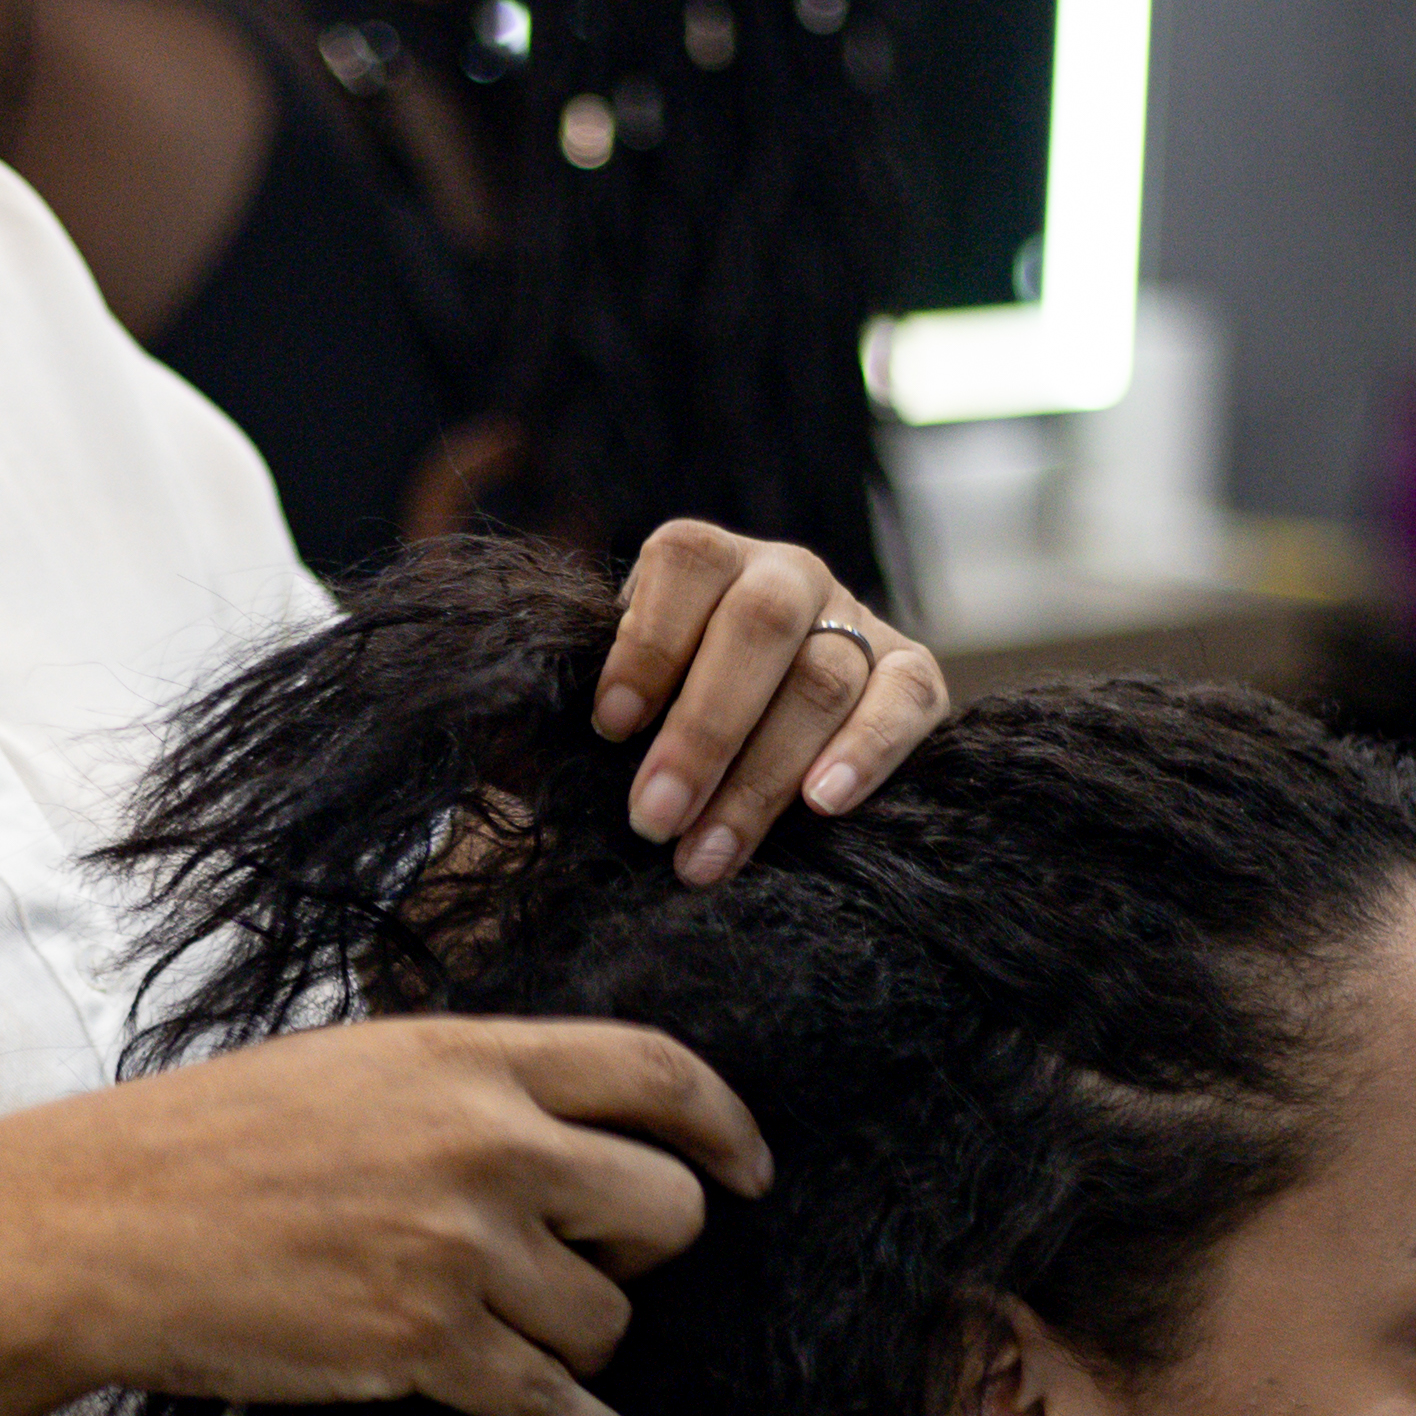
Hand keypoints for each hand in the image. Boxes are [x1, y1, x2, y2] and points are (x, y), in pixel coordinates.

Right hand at [18, 1009, 769, 1415]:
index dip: (725, 1128)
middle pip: (666, 1205)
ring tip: (516, 1334)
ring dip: (582, 1338)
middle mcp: (485, 1145)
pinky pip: (557, 1408)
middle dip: (651, 1245)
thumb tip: (567, 1123)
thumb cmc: (209, 1141)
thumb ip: (470, 1083)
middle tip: (601, 1260)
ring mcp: (458, 1249)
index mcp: (470, 1057)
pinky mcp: (424, 1349)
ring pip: (610, 1318)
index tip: (749, 1170)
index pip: (657, 1073)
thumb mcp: (357, 1065)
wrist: (99, 1224)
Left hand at [587, 526, 946, 885]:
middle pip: (760, 626)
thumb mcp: (605, 712)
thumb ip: (562, 718)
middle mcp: (784, 575)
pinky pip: (905, 702)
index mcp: (704, 561)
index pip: (685, 564)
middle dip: (703, 731)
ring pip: (824, 677)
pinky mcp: (911, 675)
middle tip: (654, 818)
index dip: (649, 640)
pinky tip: (822, 805)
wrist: (748, 750)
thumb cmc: (656, 728)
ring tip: (709, 853)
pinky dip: (866, 752)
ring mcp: (855, 620)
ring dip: (763, 775)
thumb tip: (504, 746)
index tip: (611, 726)